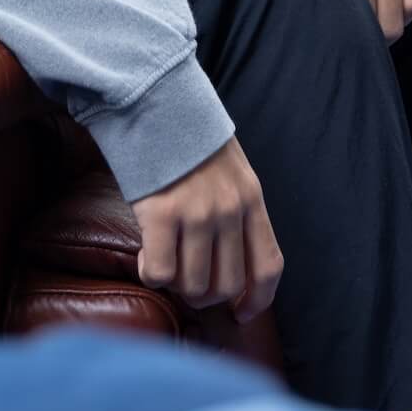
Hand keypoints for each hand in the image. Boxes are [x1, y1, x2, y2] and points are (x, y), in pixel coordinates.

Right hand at [133, 137, 282, 323]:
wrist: (149, 97)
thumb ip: (234, 205)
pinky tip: (144, 257)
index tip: (241, 313)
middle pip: (228, 283)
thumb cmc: (182, 134)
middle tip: (186, 284)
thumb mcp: (226, 167)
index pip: (268, 266)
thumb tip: (228, 254)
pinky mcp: (160, 213)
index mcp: (251, 198)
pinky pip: (161, 272)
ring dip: (176, 286)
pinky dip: (151, 275)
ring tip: (162, 265)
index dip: (257, 300)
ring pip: (193, 285)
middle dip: (206, 296)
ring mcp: (196, 213)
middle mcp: (229, 209)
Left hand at [285, 0, 411, 41]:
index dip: (332, 33)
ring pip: (398, 18)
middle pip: (371, 27)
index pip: (337, 16)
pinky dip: (406, 11)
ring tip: (370, 27)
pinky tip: (392, 10)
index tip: (324, 35)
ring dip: (386, 29)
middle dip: (358, 37)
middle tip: (347, 35)